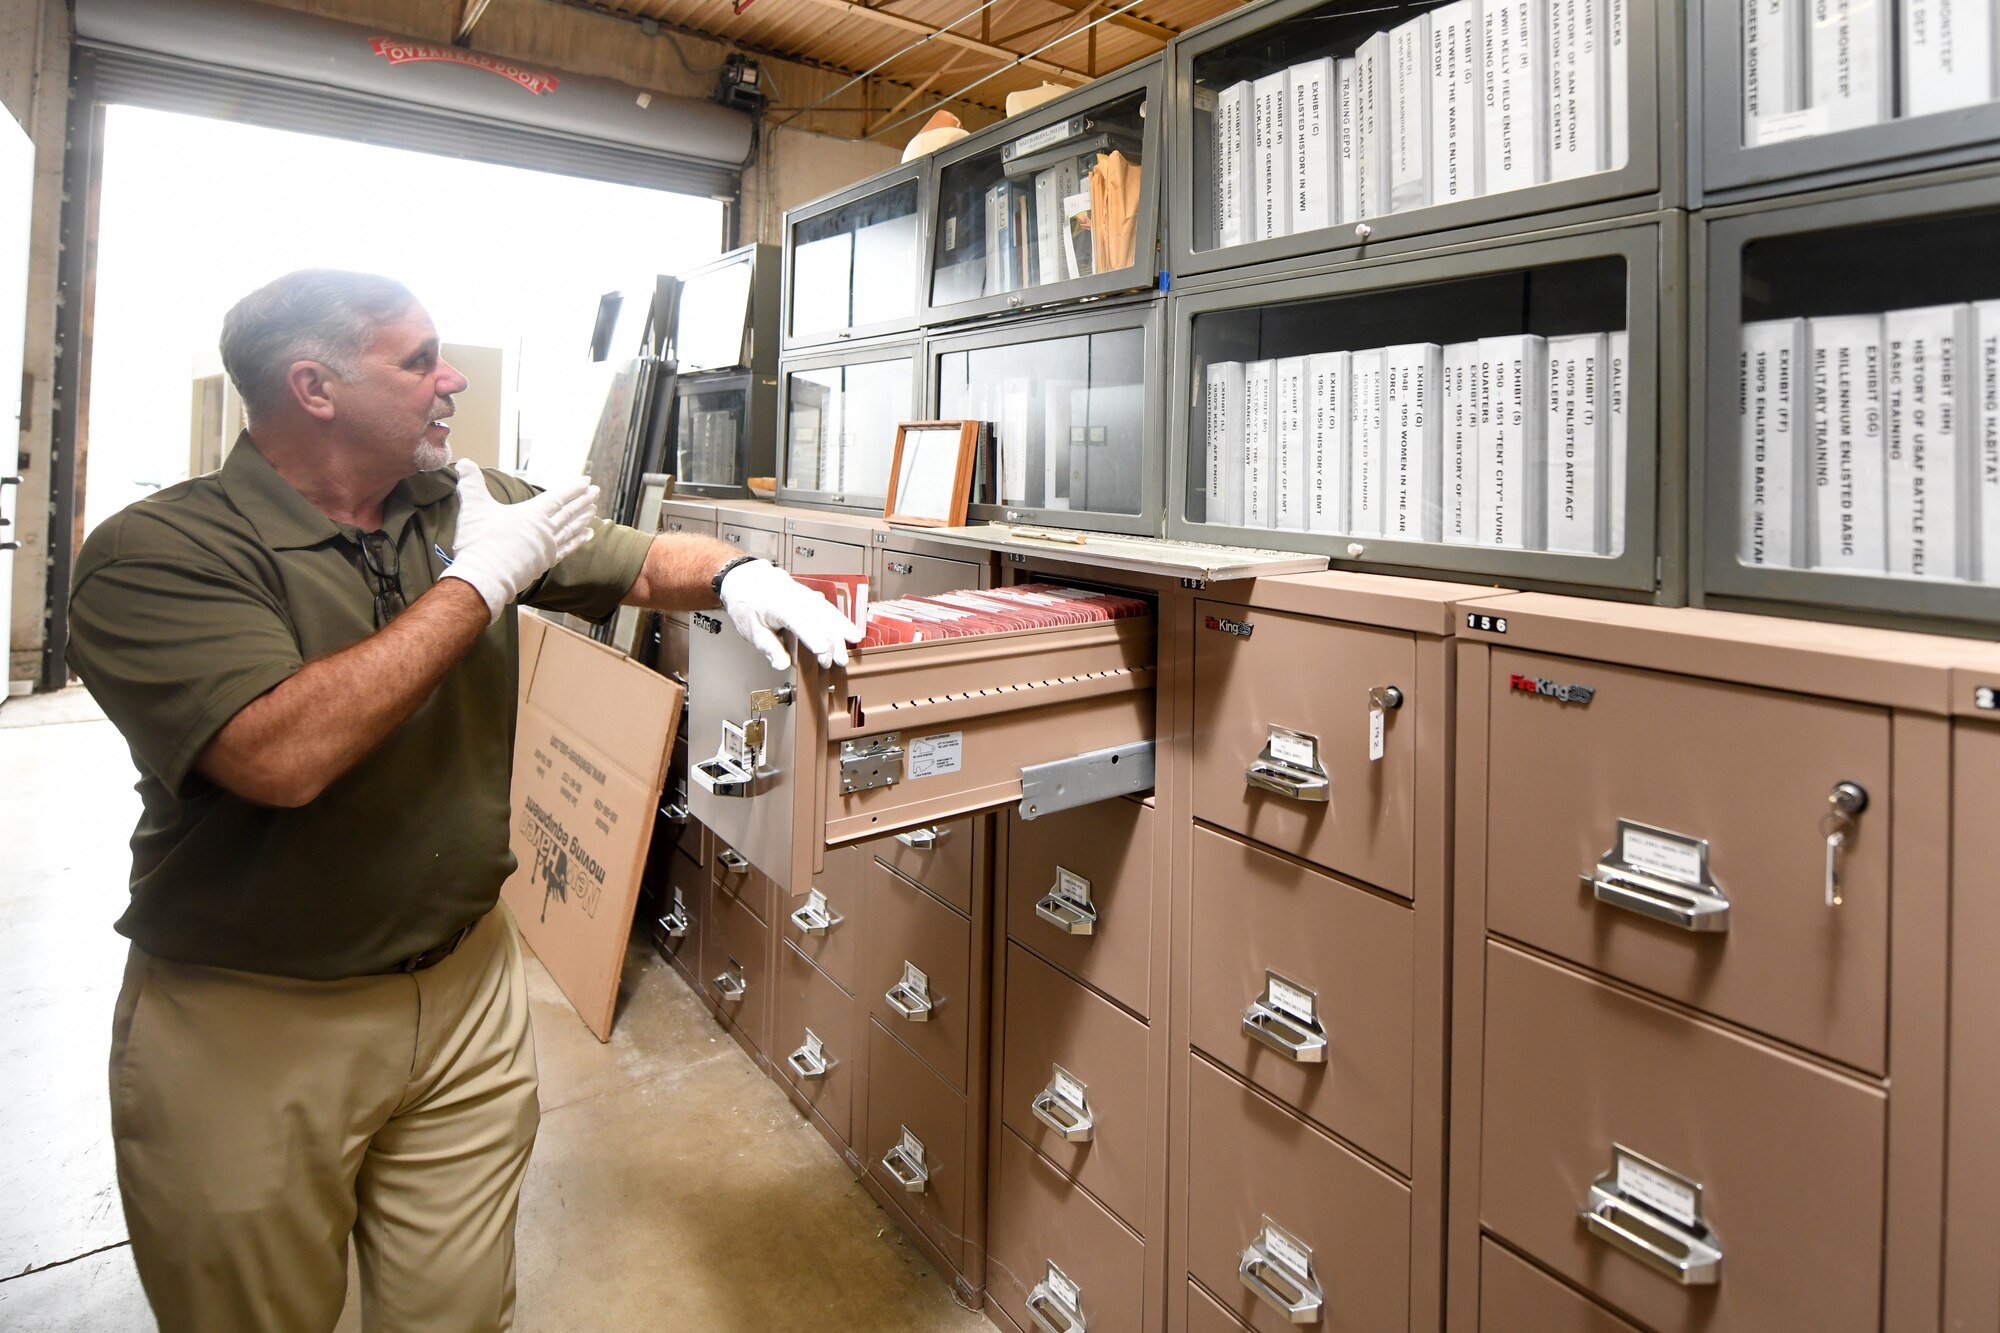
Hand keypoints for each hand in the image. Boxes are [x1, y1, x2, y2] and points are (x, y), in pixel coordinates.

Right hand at [442, 460, 597, 622]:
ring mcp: (547, 548)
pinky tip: (588, 535)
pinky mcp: (545, 563)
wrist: (484, 578)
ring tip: (595, 509)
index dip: (573, 488)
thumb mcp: (473, 507)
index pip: (557, 497)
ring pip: (570, 529)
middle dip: (583, 500)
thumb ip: (471, 483)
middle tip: (596, 491)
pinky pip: (567, 549)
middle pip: (568, 512)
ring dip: (583, 518)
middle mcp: (545, 530)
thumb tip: (463, 461)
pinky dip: (579, 541)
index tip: (586, 481)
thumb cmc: (479, 543)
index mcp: (532, 514)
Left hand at [717, 559, 863, 669]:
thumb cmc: (747, 602)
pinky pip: (827, 607)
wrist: (746, 578)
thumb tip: (782, 664)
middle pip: (818, 617)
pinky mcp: (809, 596)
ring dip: (841, 628)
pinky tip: (849, 630)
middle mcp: (794, 597)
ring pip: (827, 610)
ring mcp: (804, 594)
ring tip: (854, 642)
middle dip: (832, 639)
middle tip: (838, 661)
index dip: (811, 635)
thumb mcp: (750, 628)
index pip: (798, 621)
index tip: (822, 650)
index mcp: (777, 604)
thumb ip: (769, 647)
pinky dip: (840, 619)